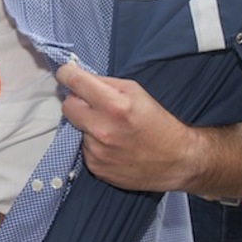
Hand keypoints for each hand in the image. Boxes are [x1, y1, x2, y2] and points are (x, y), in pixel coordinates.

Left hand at [56, 59, 194, 192]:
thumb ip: (107, 83)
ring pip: (76, 129)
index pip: (75, 83)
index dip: (66, 74)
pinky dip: (93, 145)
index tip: (65, 73)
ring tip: (112, 130)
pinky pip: (84, 149)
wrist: (176, 160)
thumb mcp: (137, 92)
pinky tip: (113, 145)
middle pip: (68, 106)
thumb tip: (81, 79)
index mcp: (114, 105)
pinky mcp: (96, 168)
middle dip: (77, 102)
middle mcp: (101, 129)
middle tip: (94, 105)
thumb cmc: (158, 123)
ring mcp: (96, 151)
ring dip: (88, 126)